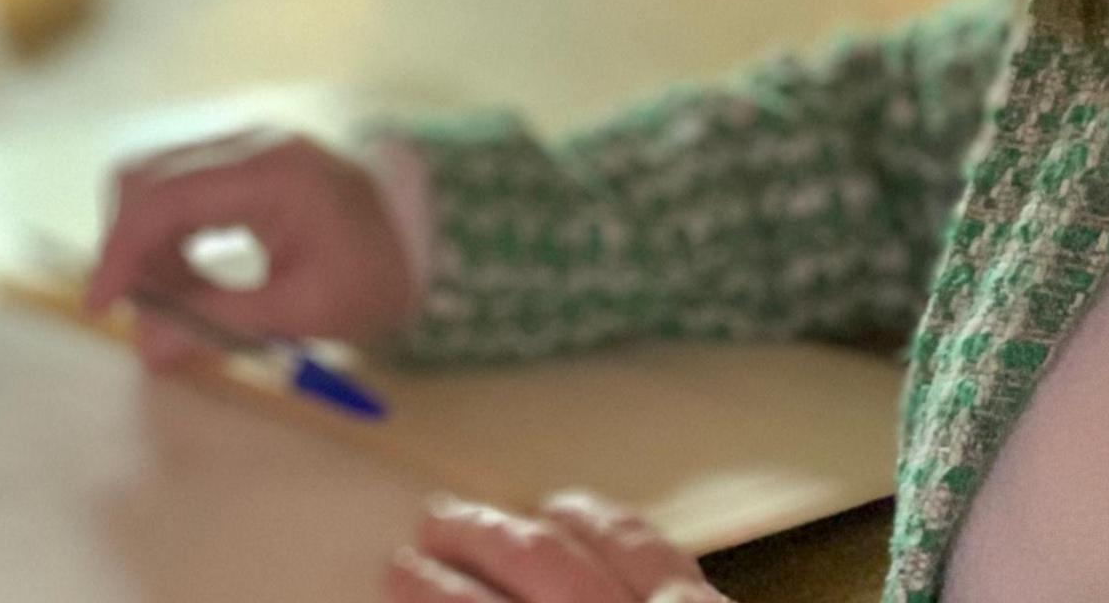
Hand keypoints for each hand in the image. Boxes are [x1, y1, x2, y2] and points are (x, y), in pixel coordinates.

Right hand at [85, 128, 418, 368]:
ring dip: (146, 241)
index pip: (162, 199)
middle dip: (129, 245)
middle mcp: (249, 142)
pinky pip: (180, 186)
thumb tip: (145, 348)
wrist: (426, 238)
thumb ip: (218, 321)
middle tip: (146, 308)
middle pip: (144, 176)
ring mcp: (245, 144)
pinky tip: (191, 276)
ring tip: (175, 300)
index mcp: (269, 172)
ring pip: (154, 179)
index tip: (102, 306)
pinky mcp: (243, 159)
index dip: (120, 253)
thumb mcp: (302, 309)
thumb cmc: (376, 274)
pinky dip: (168, 232)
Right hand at [387, 492, 723, 602]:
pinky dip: (605, 522)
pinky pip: (651, 545)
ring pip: (588, 543)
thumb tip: (453, 594)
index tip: (397, 569)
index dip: (430, 590)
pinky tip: (576, 514)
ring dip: (529, 522)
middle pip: (532, 562)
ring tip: (490, 515)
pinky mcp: (711, 601)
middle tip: (431, 526)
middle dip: (473, 538)